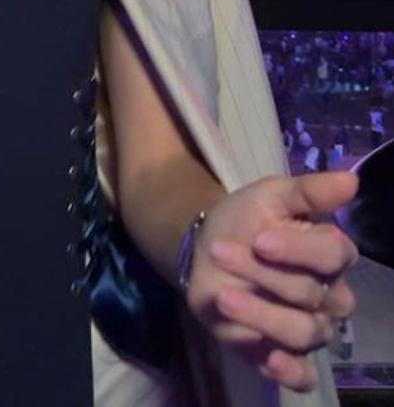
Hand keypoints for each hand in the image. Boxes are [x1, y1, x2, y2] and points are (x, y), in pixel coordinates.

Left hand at [186, 171, 357, 391]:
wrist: (203, 249)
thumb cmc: (245, 220)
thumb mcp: (270, 196)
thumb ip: (309, 191)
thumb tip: (352, 179)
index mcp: (330, 254)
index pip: (333, 255)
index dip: (297, 250)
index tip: (259, 240)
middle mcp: (328, 296)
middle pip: (312, 294)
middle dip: (265, 274)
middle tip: (221, 252)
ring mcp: (308, 328)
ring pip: (303, 332)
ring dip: (261, 314)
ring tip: (224, 296)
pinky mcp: (282, 354)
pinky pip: (303, 376)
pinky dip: (292, 372)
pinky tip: (271, 359)